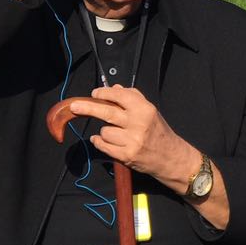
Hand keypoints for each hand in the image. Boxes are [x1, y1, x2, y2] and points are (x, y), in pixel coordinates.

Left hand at [74, 86, 198, 192]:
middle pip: (106, 112)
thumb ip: (133, 98)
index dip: (104, 93)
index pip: (120, 96)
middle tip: (75, 106)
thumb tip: (114, 87)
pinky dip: (100, 142)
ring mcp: (131, 141)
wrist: (170, 157)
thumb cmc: (159, 132)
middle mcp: (138, 124)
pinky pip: (103, 145)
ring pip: (104, 131)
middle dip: (88, 107)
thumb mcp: (150, 111)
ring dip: (106, 132)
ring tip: (117, 134)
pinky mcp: (125, 156)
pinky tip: (105, 141)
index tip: (95, 93)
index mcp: (145, 109)